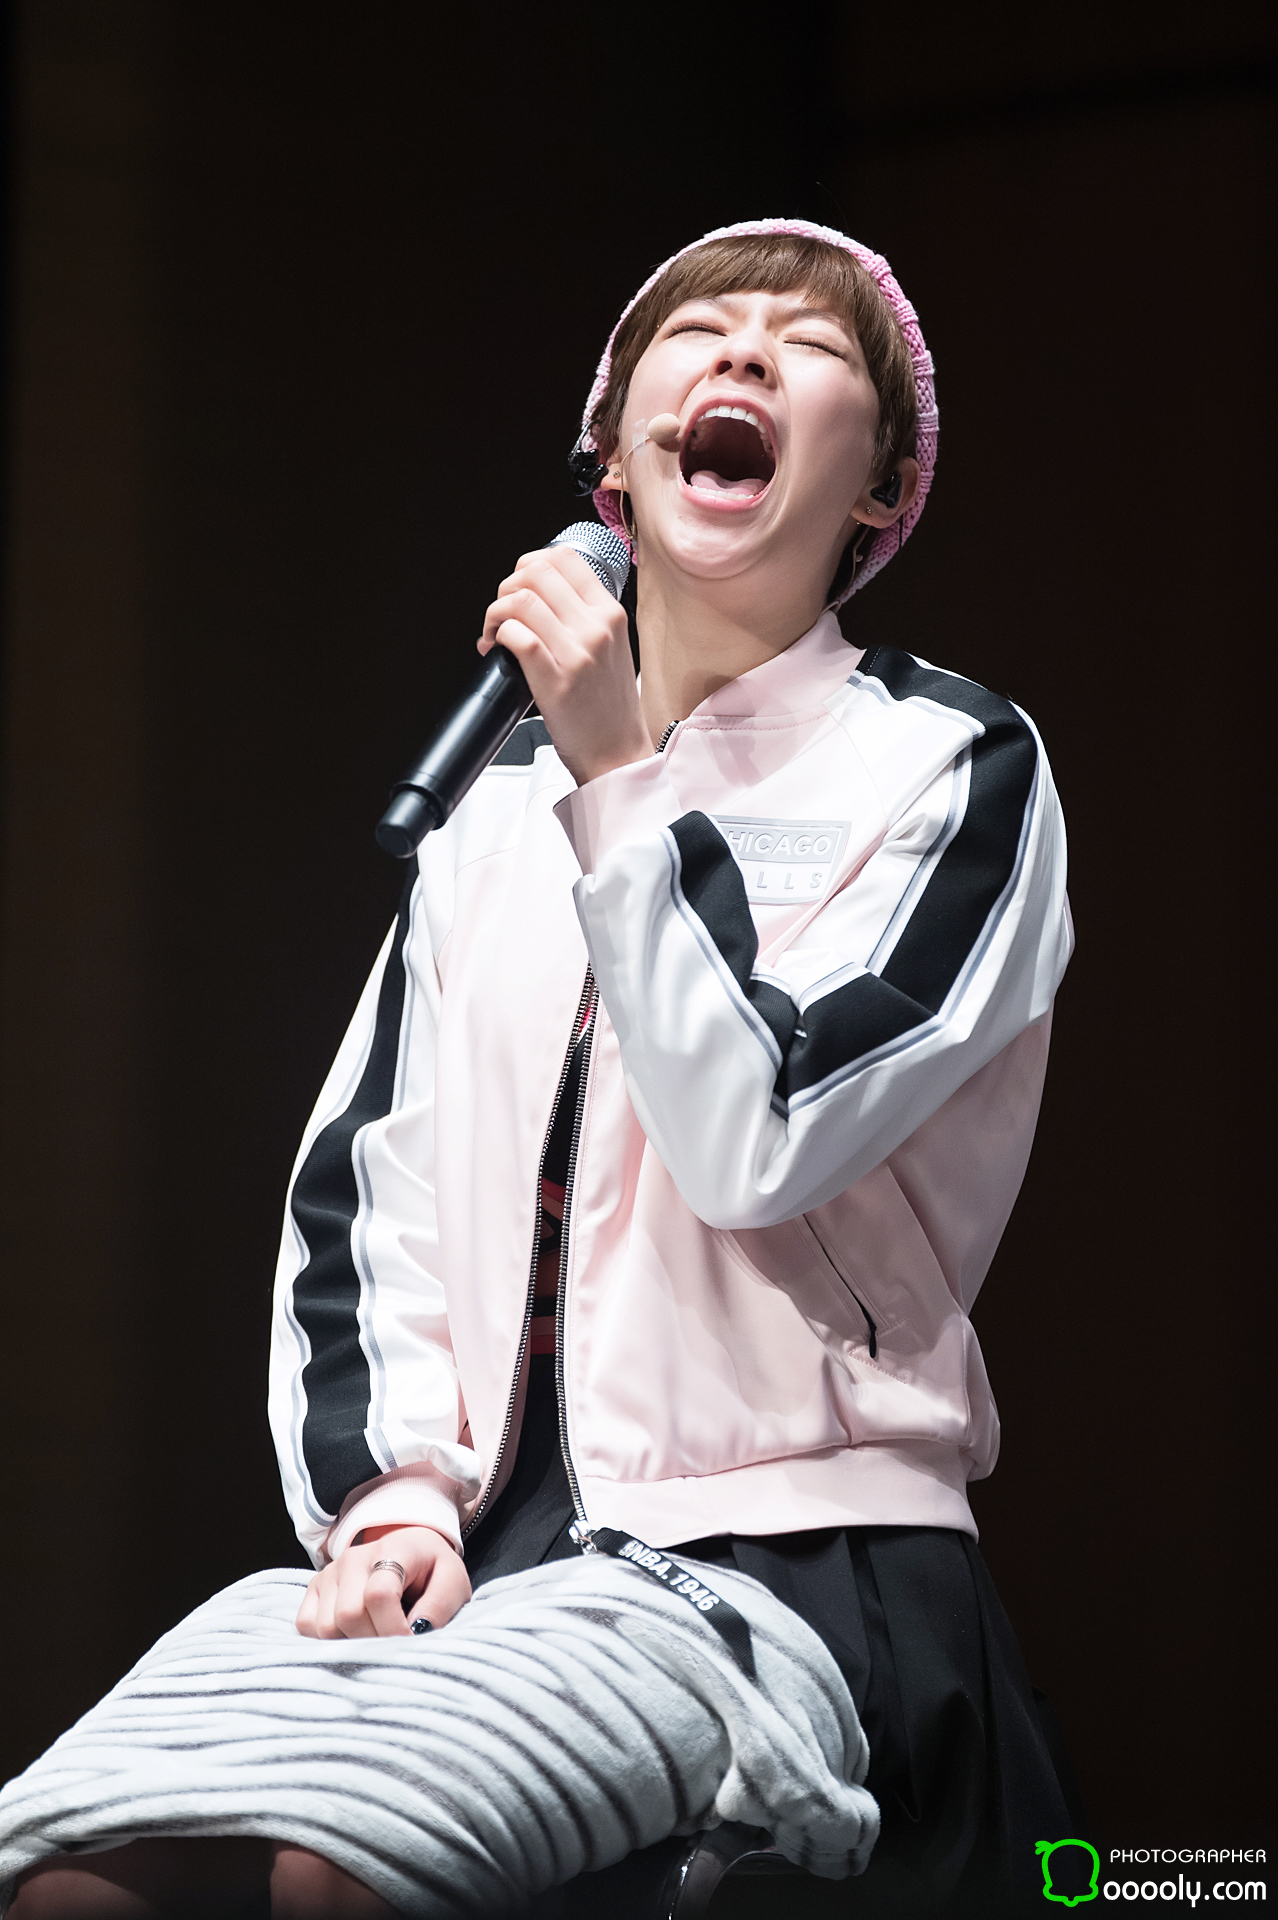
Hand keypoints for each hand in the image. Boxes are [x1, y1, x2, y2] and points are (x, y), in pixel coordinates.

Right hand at [295, 1524, 470, 1638]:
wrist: (411, 1552)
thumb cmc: (432, 1571)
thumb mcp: (453, 1583)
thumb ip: (439, 1606)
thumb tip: (415, 1632)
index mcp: (392, 1550)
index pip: (378, 1595)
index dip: (393, 1628)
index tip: (410, 1640)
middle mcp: (353, 1558)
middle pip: (348, 1615)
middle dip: (374, 1640)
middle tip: (395, 1641)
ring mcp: (330, 1572)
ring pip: (326, 1626)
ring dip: (352, 1642)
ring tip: (377, 1634)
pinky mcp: (314, 1588)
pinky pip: (306, 1625)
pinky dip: (327, 1639)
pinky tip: (353, 1633)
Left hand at [479, 545, 653, 786]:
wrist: (616, 753)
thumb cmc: (609, 707)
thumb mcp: (612, 647)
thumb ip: (583, 616)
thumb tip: (537, 594)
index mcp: (610, 613)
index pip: (565, 558)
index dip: (530, 564)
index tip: (520, 586)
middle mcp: (596, 627)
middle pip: (537, 573)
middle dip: (507, 588)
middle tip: (502, 613)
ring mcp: (577, 652)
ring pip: (521, 601)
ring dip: (495, 613)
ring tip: (494, 633)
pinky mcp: (556, 679)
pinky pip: (517, 636)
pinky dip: (498, 637)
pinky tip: (496, 650)